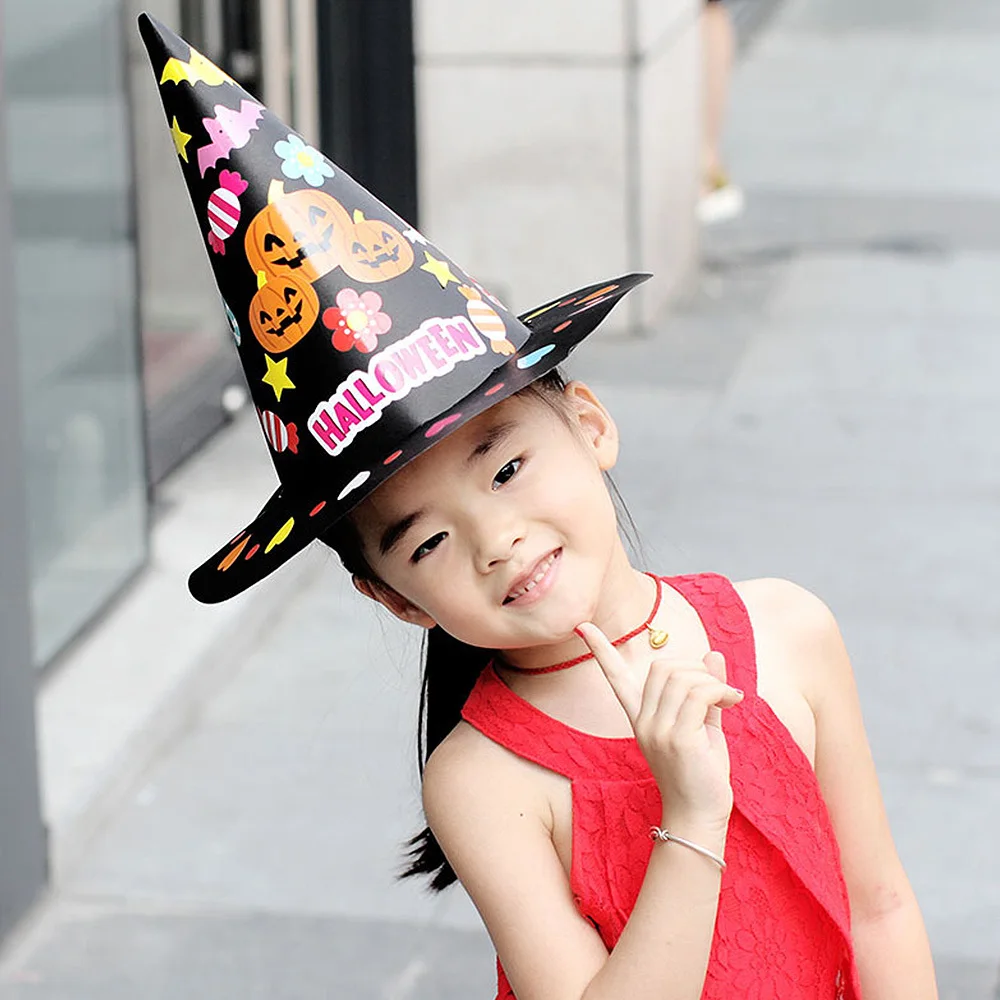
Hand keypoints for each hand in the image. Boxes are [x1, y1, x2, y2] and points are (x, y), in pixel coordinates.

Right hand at [576, 623, 742, 827]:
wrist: (700, 816)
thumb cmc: (702, 774)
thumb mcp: (703, 726)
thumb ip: (706, 690)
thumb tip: (712, 653)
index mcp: (642, 717)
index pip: (615, 677)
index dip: (600, 650)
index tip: (582, 626)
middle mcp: (644, 721)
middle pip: (663, 667)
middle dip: (696, 668)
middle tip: (719, 690)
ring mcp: (657, 730)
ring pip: (682, 677)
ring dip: (712, 681)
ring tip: (729, 698)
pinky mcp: (677, 738)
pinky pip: (699, 693)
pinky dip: (721, 690)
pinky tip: (734, 702)